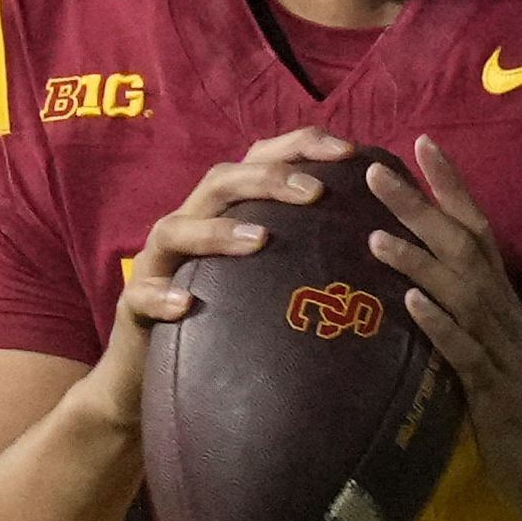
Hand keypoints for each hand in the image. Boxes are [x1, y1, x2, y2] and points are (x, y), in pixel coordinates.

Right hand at [86, 126, 357, 428]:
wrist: (152, 374)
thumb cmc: (228, 320)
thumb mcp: (271, 278)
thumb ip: (312, 251)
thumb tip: (387, 239)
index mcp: (227, 210)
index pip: (262, 158)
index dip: (302, 146)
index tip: (349, 151)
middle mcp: (191, 224)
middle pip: (222, 180)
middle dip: (268, 177)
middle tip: (315, 191)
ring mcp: (158, 263)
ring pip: (176, 228)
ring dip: (218, 230)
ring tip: (260, 240)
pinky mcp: (134, 304)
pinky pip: (142, 294)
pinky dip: (163, 294)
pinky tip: (187, 304)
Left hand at [365, 135, 521, 520]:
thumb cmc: (517, 407)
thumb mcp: (489, 348)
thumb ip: (460, 311)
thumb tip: (417, 278)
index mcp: (502, 299)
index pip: (478, 227)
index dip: (451, 186)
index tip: (421, 143)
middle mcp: (504, 312)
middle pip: (464, 246)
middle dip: (421, 207)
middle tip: (375, 172)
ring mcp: (502, 349)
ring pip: (462, 292)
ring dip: (419, 261)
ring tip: (376, 235)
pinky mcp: (494, 390)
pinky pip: (464, 352)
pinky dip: (438, 325)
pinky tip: (411, 303)